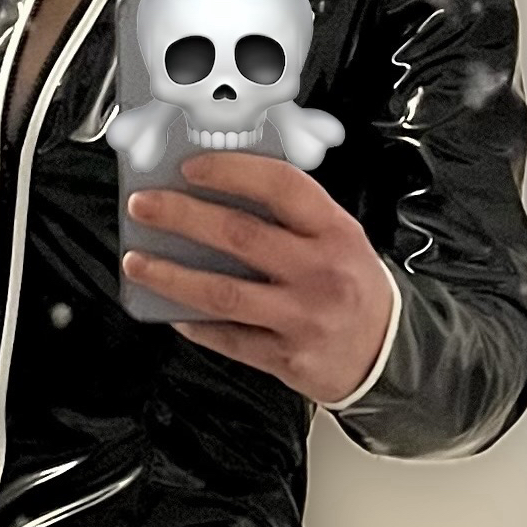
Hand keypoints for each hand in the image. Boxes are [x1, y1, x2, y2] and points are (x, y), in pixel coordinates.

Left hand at [122, 151, 393, 403]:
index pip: (280, 187)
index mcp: (334, 232)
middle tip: (144, 207)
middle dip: (181, 217)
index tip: (190, 168)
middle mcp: (319, 272)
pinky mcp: (286, 357)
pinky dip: (195, 324)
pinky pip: (229, 339)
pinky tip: (171, 309)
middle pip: (239, 236)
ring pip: (223, 293)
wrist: (388, 354)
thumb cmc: (353, 287)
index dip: (230, 172)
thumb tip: (220, 191)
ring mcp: (302, 318)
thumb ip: (291, 216)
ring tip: (138, 261)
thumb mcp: (339, 238)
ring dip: (171, 275)